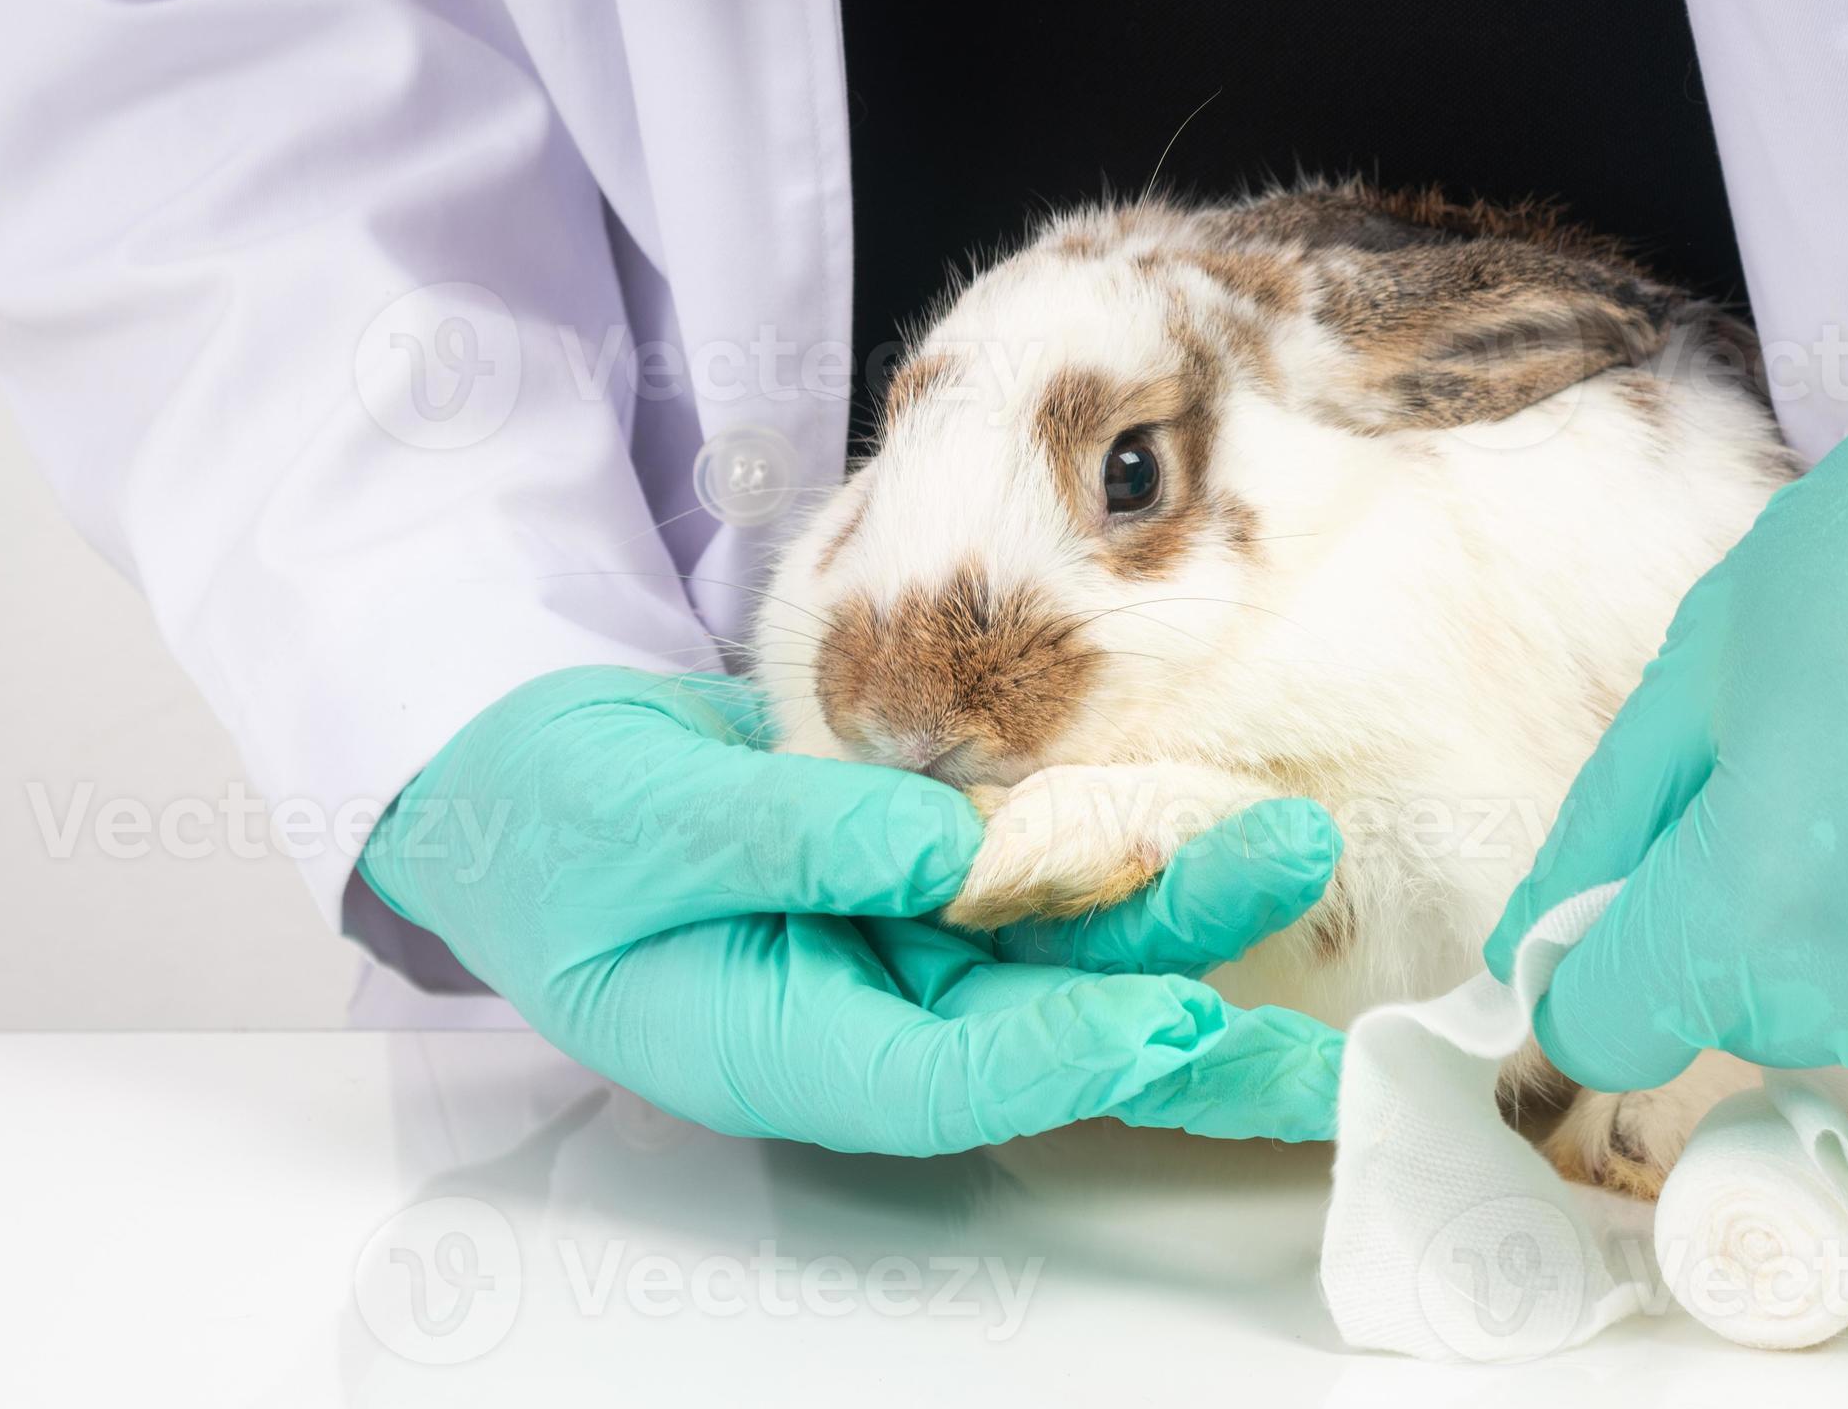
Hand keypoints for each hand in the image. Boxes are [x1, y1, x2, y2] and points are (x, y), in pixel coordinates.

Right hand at [358, 666, 1342, 1152]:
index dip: (1058, 1061)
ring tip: (1296, 850)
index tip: (1164, 1025)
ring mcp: (907, 937)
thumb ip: (783, 839)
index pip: (942, 1081)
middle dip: (1183, 1019)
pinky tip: (1223, 817)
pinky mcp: (932, 864)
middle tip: (1318, 1020)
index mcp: (779, 1047)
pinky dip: (1128, 841)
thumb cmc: (546, 820)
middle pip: (1047, 1031)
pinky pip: (1045, 861)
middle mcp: (868, 1009)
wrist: (529, 765)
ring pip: (1070, 942)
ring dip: (1183, 904)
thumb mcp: (636, 821)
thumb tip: (934, 848)